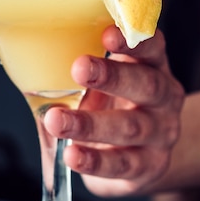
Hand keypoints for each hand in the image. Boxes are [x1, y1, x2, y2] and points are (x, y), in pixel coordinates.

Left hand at [43, 26, 184, 196]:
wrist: (144, 156)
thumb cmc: (116, 108)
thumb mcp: (105, 84)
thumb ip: (81, 75)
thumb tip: (34, 68)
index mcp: (154, 66)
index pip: (152, 48)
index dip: (133, 42)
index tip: (108, 34)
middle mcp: (165, 97)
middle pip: (147, 84)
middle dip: (112, 76)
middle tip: (79, 68)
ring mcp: (162, 133)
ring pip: (131, 127)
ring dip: (91, 124)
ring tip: (56, 120)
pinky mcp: (152, 166)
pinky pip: (123, 164)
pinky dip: (95, 160)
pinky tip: (71, 154)